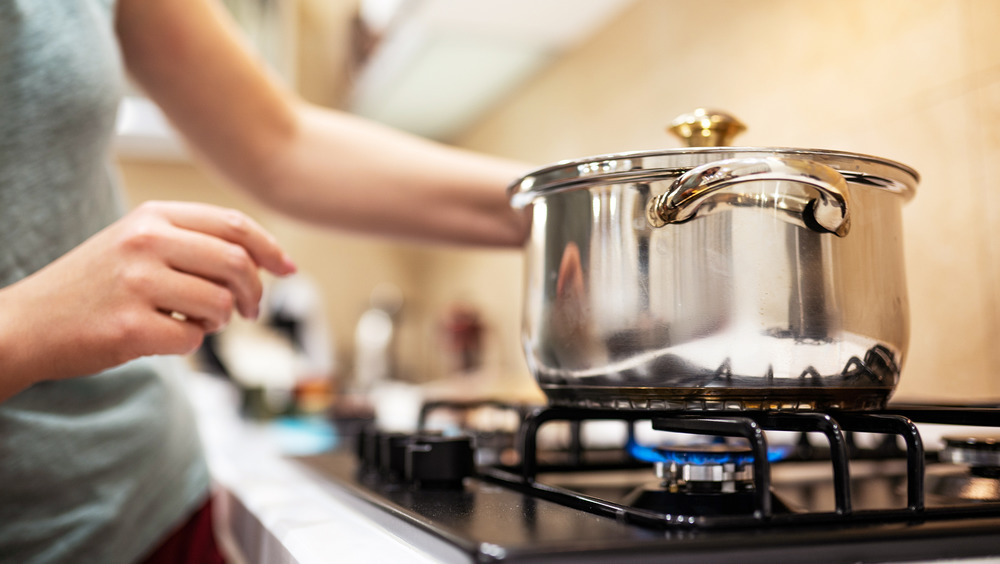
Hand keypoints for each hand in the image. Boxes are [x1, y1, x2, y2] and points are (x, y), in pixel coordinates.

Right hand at [0, 201, 295, 394]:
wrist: (26, 323)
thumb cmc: (95, 286)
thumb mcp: (137, 243)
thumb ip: (194, 242)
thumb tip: (265, 259)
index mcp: (152, 216)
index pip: (233, 224)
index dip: (269, 249)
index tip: (287, 268)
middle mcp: (145, 242)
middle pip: (236, 263)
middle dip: (254, 292)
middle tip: (250, 310)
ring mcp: (136, 283)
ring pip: (220, 303)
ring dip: (218, 320)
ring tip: (193, 321)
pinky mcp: (129, 327)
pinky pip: (193, 339)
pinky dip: (188, 343)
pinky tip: (161, 336)